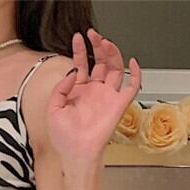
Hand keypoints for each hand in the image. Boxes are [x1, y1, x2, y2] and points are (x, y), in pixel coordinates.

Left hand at [47, 28, 140, 164]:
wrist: (77, 154)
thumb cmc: (65, 138)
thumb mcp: (53, 109)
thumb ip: (60, 88)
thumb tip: (72, 72)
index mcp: (79, 92)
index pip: (82, 65)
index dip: (80, 50)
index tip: (78, 38)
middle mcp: (95, 92)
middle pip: (100, 62)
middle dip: (97, 46)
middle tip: (93, 35)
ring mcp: (107, 97)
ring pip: (115, 68)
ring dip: (112, 54)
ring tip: (105, 42)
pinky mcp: (119, 105)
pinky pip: (132, 86)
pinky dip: (135, 73)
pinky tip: (132, 62)